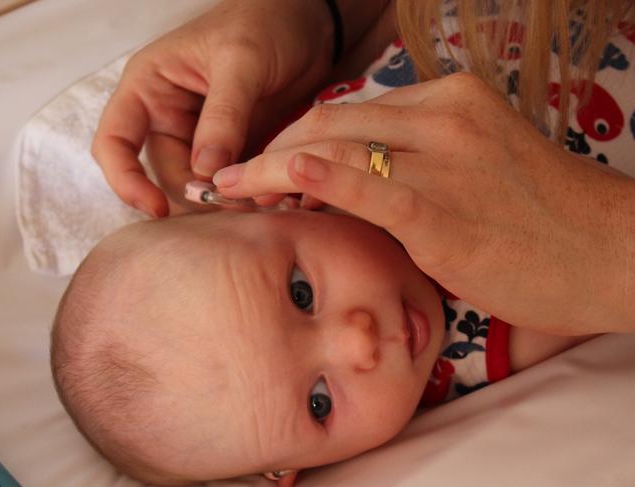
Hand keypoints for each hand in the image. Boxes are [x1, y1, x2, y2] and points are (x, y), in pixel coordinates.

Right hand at [92, 0, 333, 216]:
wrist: (308, 23)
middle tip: (235, 202)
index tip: (156, 209)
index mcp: (150, 87)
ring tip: (257, 198)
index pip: (115, 142)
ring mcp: (203, 135)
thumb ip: (224, 115)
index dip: (126, 180)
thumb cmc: (265, 22)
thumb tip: (205, 172)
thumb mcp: (242, 62)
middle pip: (167, 174)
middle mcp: (170, 115)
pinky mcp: (235, 147)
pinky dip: (246, 192)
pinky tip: (269, 195)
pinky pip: (232, 180)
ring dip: (224, 198)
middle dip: (195, 195)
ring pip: (201, 183)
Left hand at [213, 73, 634, 334]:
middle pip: (332, 123)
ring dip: (270, 168)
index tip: (265, 163)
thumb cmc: (541, 218)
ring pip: (336, 149)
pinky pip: (369, 187)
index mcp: (451, 101)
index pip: (351, 112)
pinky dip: (318, 178)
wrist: (610, 252)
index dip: (297, 137)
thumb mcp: (475, 169)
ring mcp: (444, 162)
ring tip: (228, 189)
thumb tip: (346, 179)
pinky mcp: (442, 212)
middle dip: (270, 149)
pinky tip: (279, 175)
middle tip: (229, 177)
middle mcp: (444, 118)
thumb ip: (415, 163)